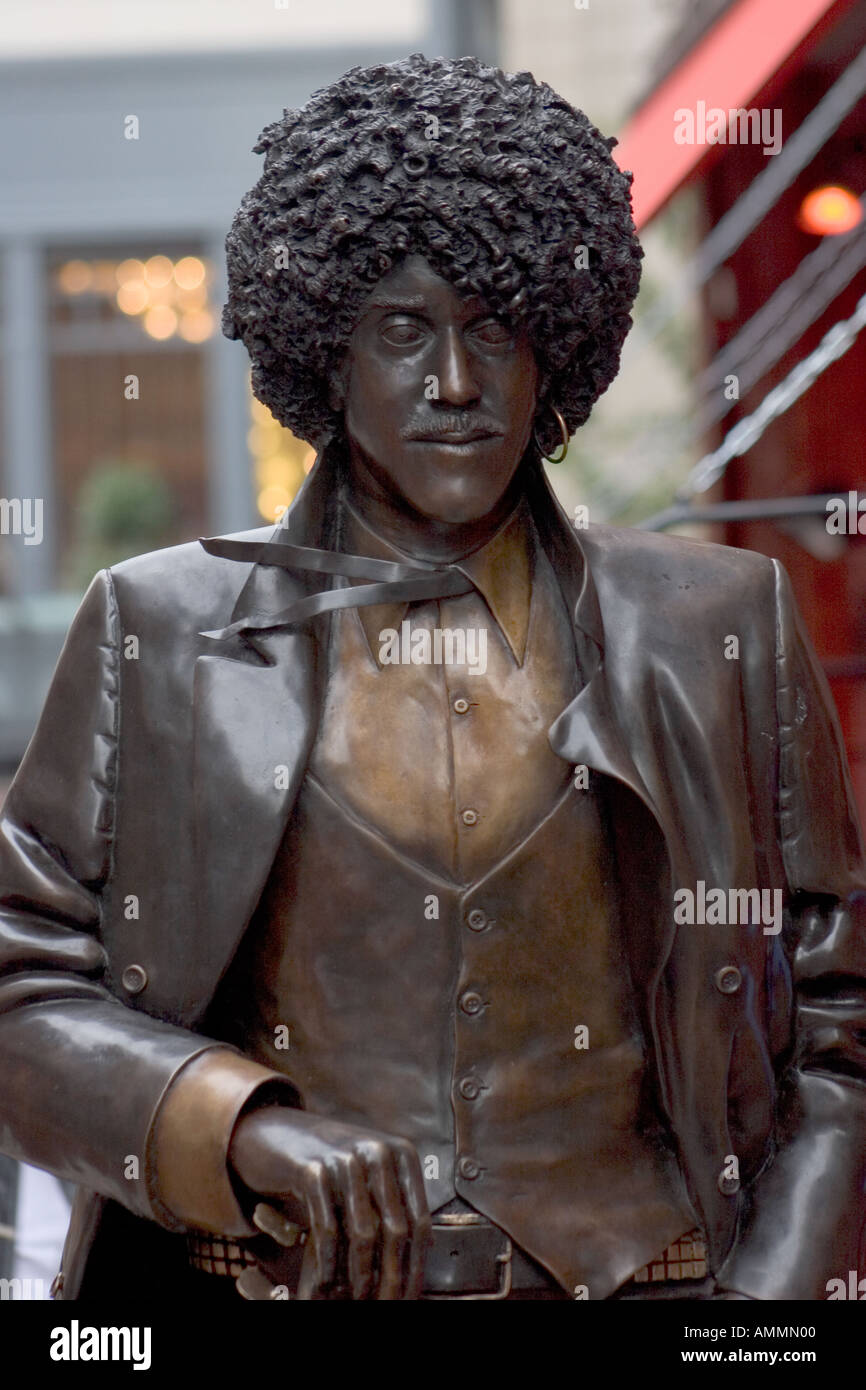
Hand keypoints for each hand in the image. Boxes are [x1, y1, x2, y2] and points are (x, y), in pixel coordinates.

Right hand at [227, 1104, 431, 1299]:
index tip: (410, 1295)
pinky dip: (329, 1261)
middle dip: (392, 1276)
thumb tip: (427, 1247)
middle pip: (396, 1230)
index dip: (417, 1264)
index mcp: (402, 1153)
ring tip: (356, 1299)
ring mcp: (346, 1159)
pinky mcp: (312, 1170)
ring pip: (363, 1232)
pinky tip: (326, 1282)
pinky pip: (327, 1227)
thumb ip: (397, 1201)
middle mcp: (379, 1152)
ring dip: (360, 1274)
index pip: (420, 1220)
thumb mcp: (372, 1172)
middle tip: (385, 1303)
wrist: (280, 1134)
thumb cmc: (333, 1162)